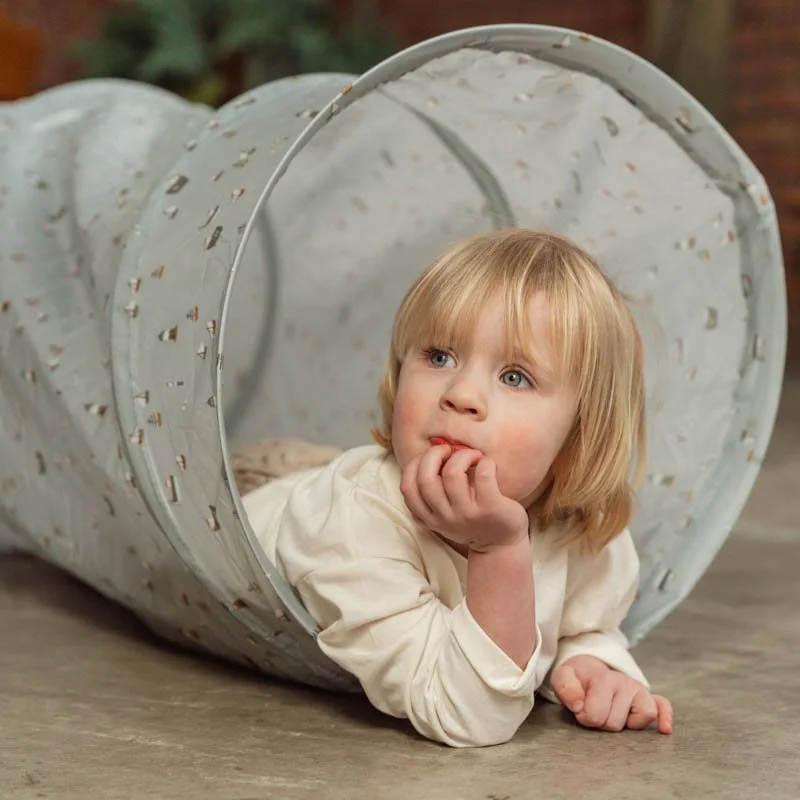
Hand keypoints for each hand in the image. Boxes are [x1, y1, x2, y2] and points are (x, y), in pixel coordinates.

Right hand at [400, 445, 528, 552]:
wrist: (501, 546)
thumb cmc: (471, 522)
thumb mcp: (444, 514)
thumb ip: (433, 493)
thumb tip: (434, 447)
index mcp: (429, 517)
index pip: (407, 488)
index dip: (413, 465)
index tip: (429, 458)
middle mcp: (445, 517)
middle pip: (425, 478)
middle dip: (434, 455)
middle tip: (448, 451)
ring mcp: (467, 514)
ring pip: (452, 473)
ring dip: (462, 455)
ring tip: (472, 456)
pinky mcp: (490, 508)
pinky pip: (482, 475)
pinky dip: (484, 462)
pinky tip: (487, 465)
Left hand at [550, 654, 672, 733]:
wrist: (590, 668)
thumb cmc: (577, 678)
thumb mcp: (563, 677)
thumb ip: (566, 688)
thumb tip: (578, 705)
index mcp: (603, 678)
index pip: (596, 714)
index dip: (584, 717)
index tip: (579, 709)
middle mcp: (625, 682)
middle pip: (616, 722)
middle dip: (602, 722)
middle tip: (595, 710)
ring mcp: (639, 690)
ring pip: (644, 716)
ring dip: (626, 723)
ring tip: (612, 714)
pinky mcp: (649, 698)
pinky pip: (663, 706)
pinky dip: (665, 717)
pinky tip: (664, 729)